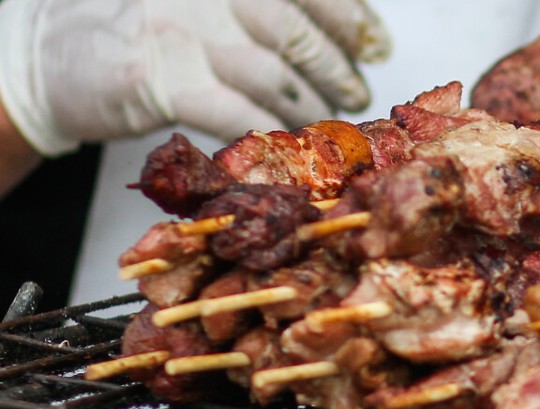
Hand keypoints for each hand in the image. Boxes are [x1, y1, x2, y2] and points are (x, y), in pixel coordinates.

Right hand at [0, 0, 391, 155]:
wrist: (47, 55)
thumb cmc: (139, 29)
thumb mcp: (202, 1)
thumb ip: (260, 9)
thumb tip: (342, 34)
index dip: (350, 17)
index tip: (376, 45)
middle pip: (294, 31)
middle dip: (336, 68)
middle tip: (356, 93)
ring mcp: (183, 35)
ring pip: (273, 76)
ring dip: (311, 106)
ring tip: (327, 123)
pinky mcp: (162, 83)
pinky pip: (238, 114)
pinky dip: (272, 134)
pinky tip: (290, 147)